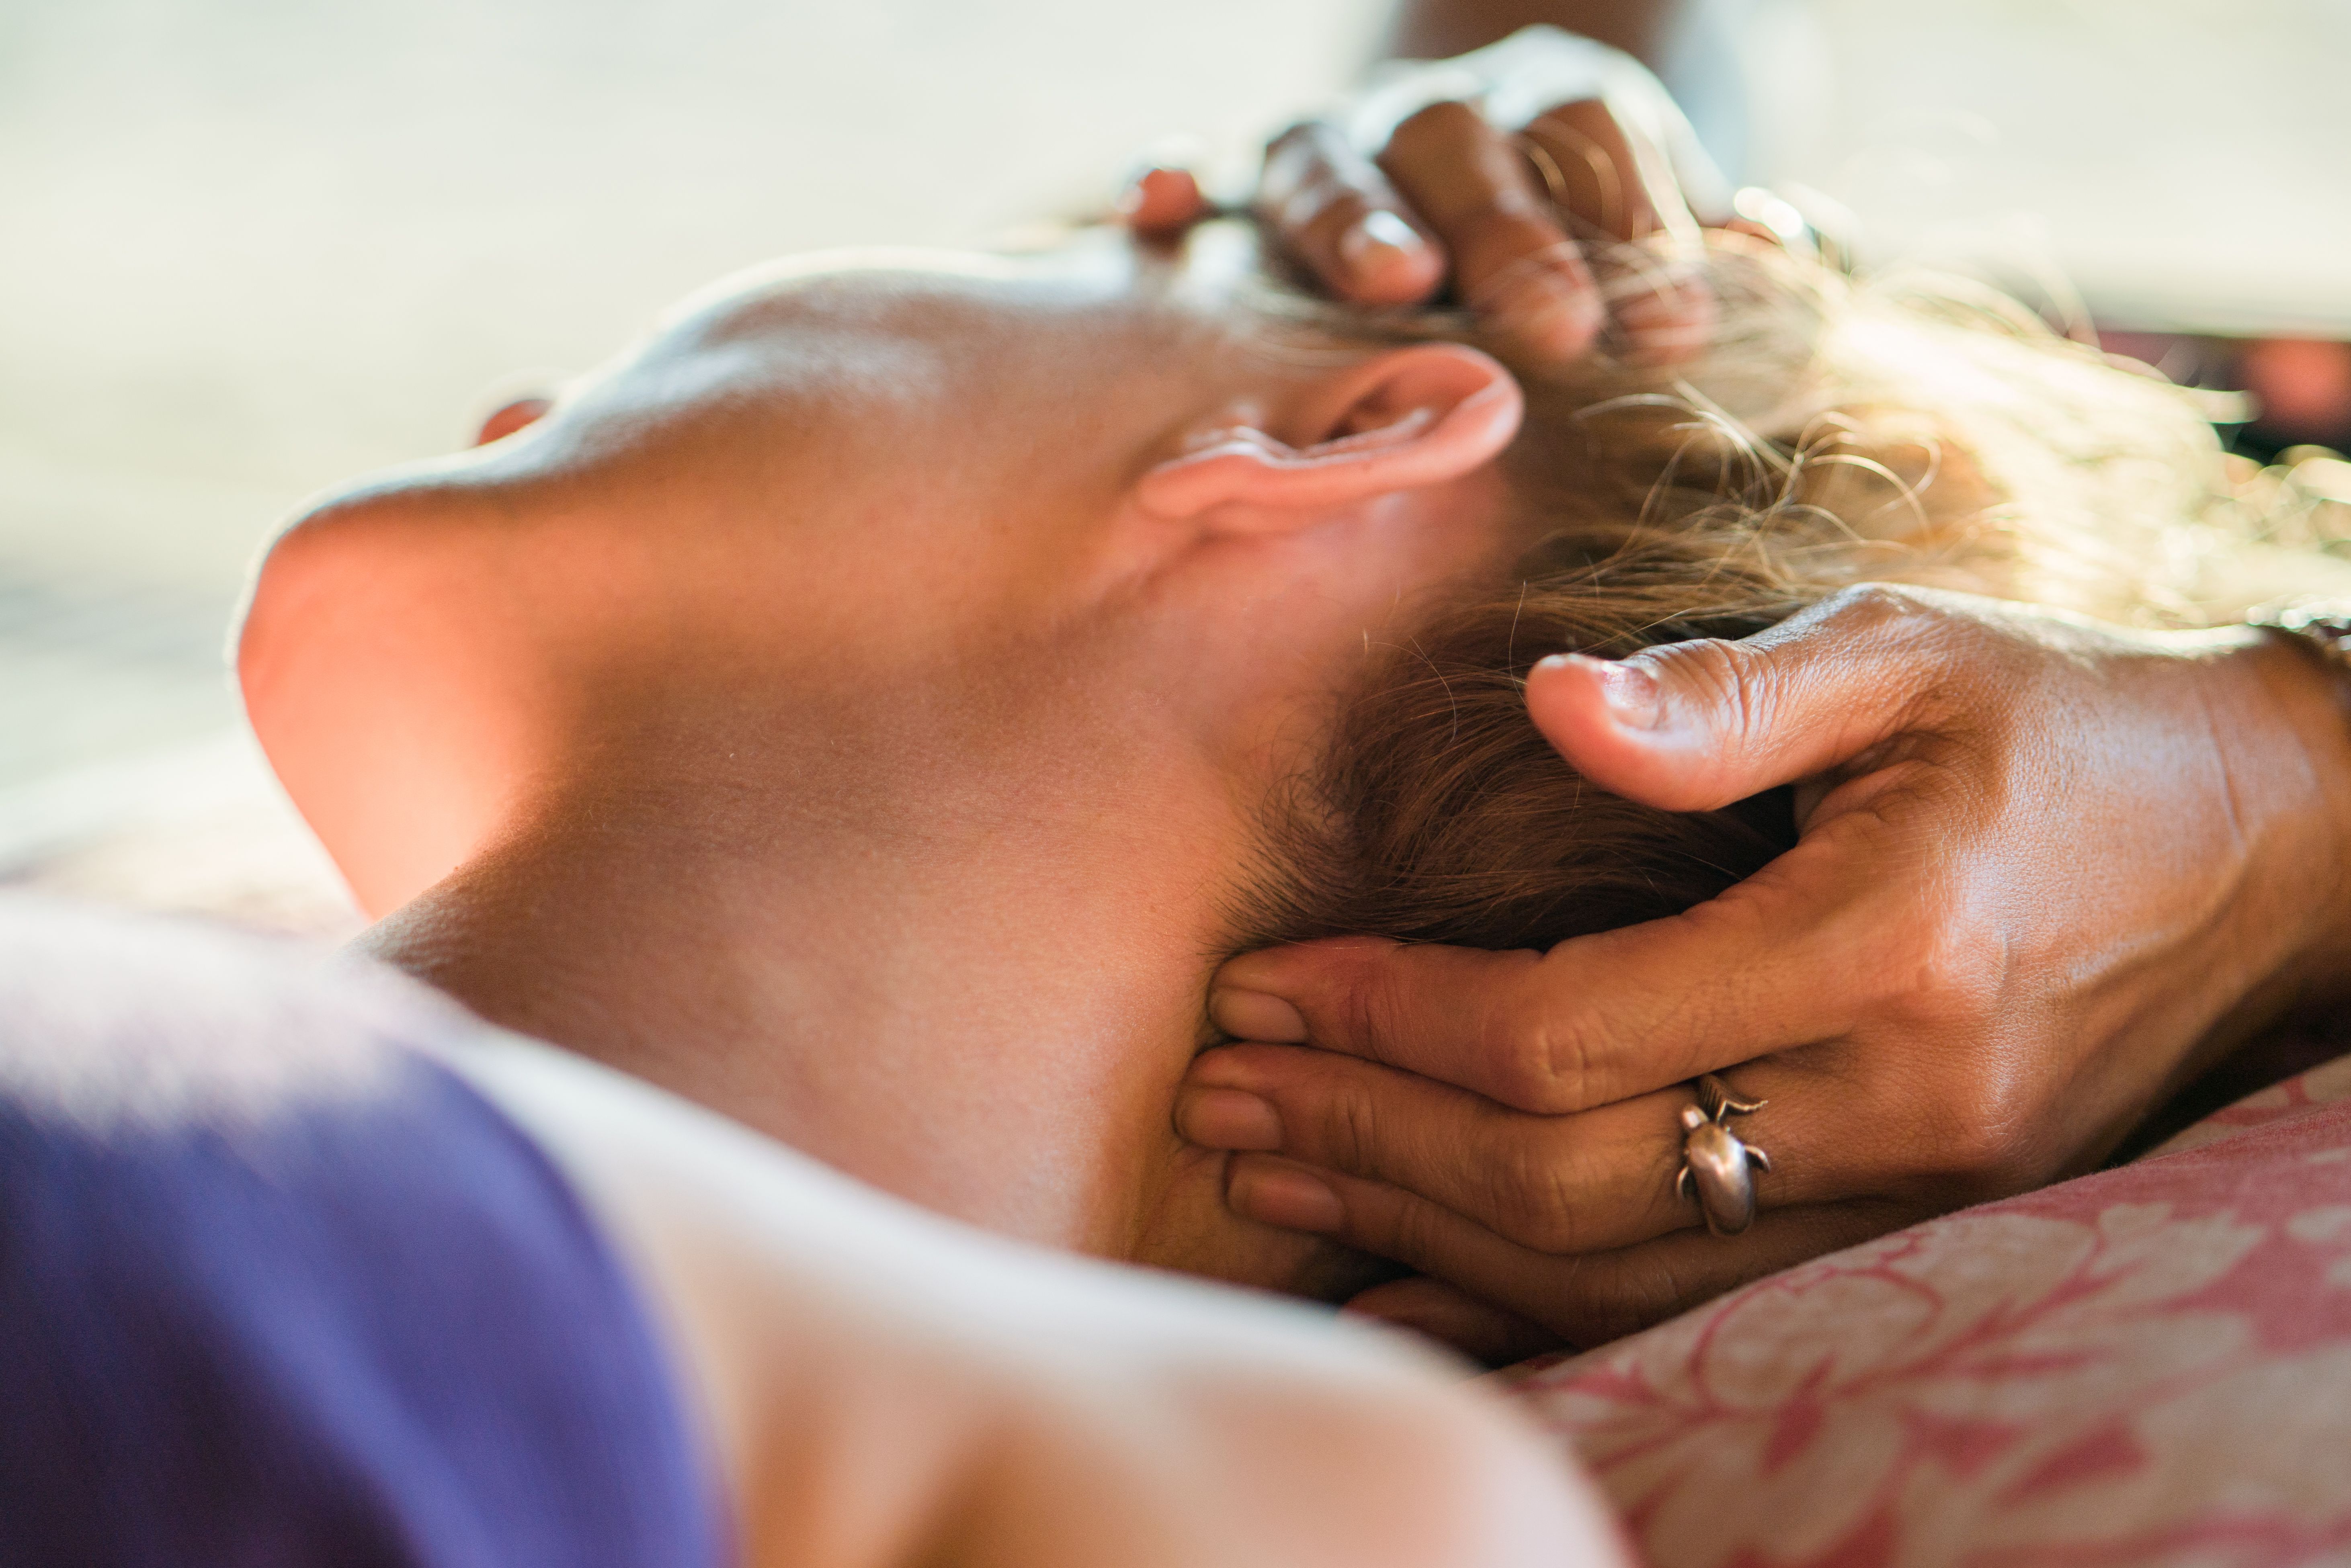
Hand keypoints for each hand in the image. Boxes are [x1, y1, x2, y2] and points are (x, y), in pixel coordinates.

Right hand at [1122, 26, 1723, 360]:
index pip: (1596, 139)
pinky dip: (1170, 184)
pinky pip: (1195, 181)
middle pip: (1461, 143)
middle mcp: (1433, 117)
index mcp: (1552, 111)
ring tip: (1395, 284)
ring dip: (1353, 216)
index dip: (1637, 223)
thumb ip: (1730, 256)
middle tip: (1550, 323)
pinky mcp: (1235, 197)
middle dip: (1506, 231)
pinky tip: (1153, 208)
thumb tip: (1789, 252)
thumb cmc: (1582, 260)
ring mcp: (1330, 150)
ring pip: (1324, 158)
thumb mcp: (1668, 248)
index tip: (1673, 328)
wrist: (1479, 208)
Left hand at [1179, 585, 2350, 1357]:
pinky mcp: (1917, 1229)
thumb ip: (1727, 698)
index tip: (1268, 985)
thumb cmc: (2058, 729)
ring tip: (1268, 1177)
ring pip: (1610, 1267)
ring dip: (1417, 1226)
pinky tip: (1408, 1294)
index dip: (1391, 1017)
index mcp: (1878, 945)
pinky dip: (1531, 1313)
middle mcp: (1895, 1100)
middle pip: (1560, 1172)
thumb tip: (1553, 705)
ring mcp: (1914, 1192)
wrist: (2260, 853)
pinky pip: (1688, 1306)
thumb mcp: (1909, 657)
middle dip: (1365, 1136)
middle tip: (1215, 1095)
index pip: (1564, 1031)